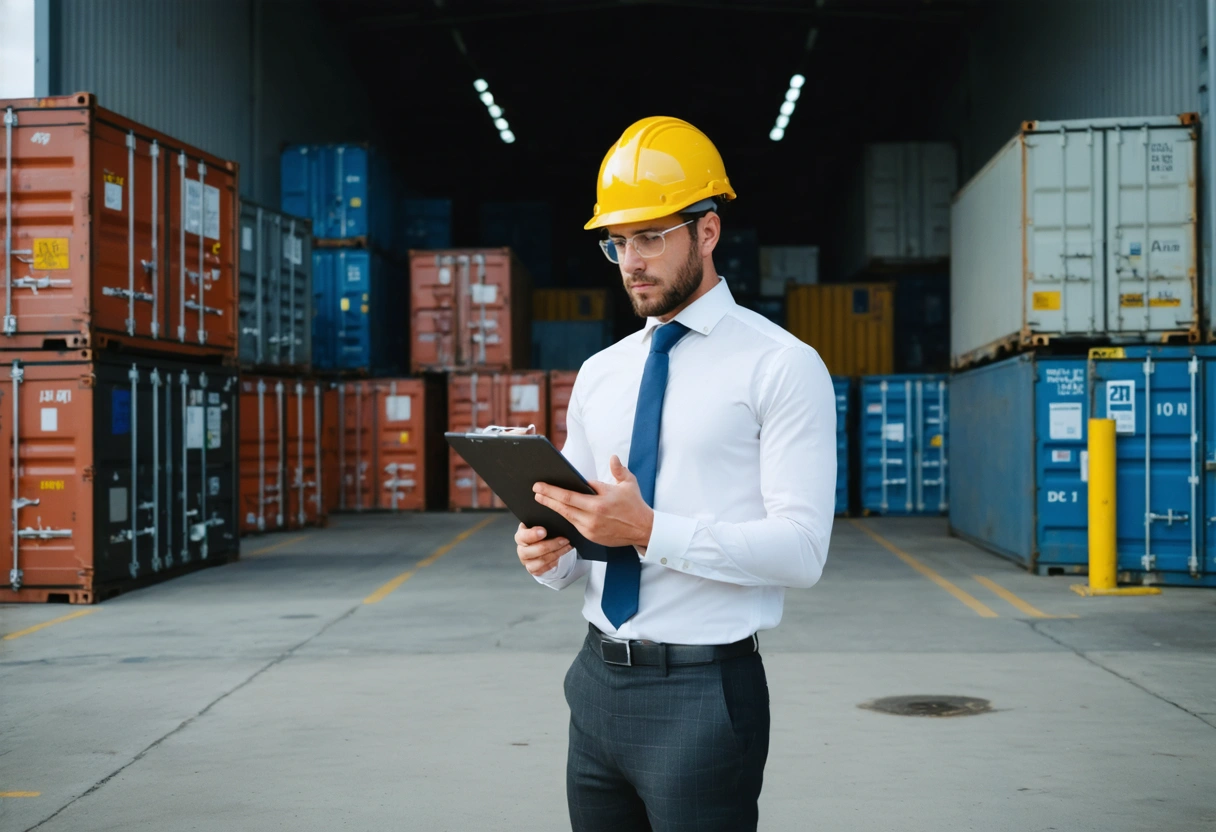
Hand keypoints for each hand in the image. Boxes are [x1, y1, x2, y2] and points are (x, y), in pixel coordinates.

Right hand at [515, 523, 571, 575]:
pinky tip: (562, 553)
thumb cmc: (543, 532)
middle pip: (532, 551)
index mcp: (521, 536)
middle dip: (551, 545)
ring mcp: (527, 561)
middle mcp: (521, 549)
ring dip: (556, 553)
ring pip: (540, 561)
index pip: (523, 536)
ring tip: (567, 546)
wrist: (544, 543)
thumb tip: (555, 514)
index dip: (532, 534)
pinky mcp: (534, 570)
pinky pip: (545, 568)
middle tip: (564, 539)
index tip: (544, 531)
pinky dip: (555, 561)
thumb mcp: (541, 524)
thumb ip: (544, 522)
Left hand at [532, 455, 653, 548]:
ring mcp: (590, 529)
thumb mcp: (629, 484)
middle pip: (563, 508)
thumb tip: (613, 457)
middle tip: (535, 491)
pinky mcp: (591, 537)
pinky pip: (573, 525)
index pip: (569, 496)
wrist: (643, 530)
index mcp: (599, 503)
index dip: (552, 491)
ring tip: (542, 500)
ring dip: (553, 508)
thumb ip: (618, 469)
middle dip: (547, 499)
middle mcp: (592, 518)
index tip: (540, 486)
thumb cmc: (635, 505)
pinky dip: (564, 517)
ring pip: (566, 517)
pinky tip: (557, 511)